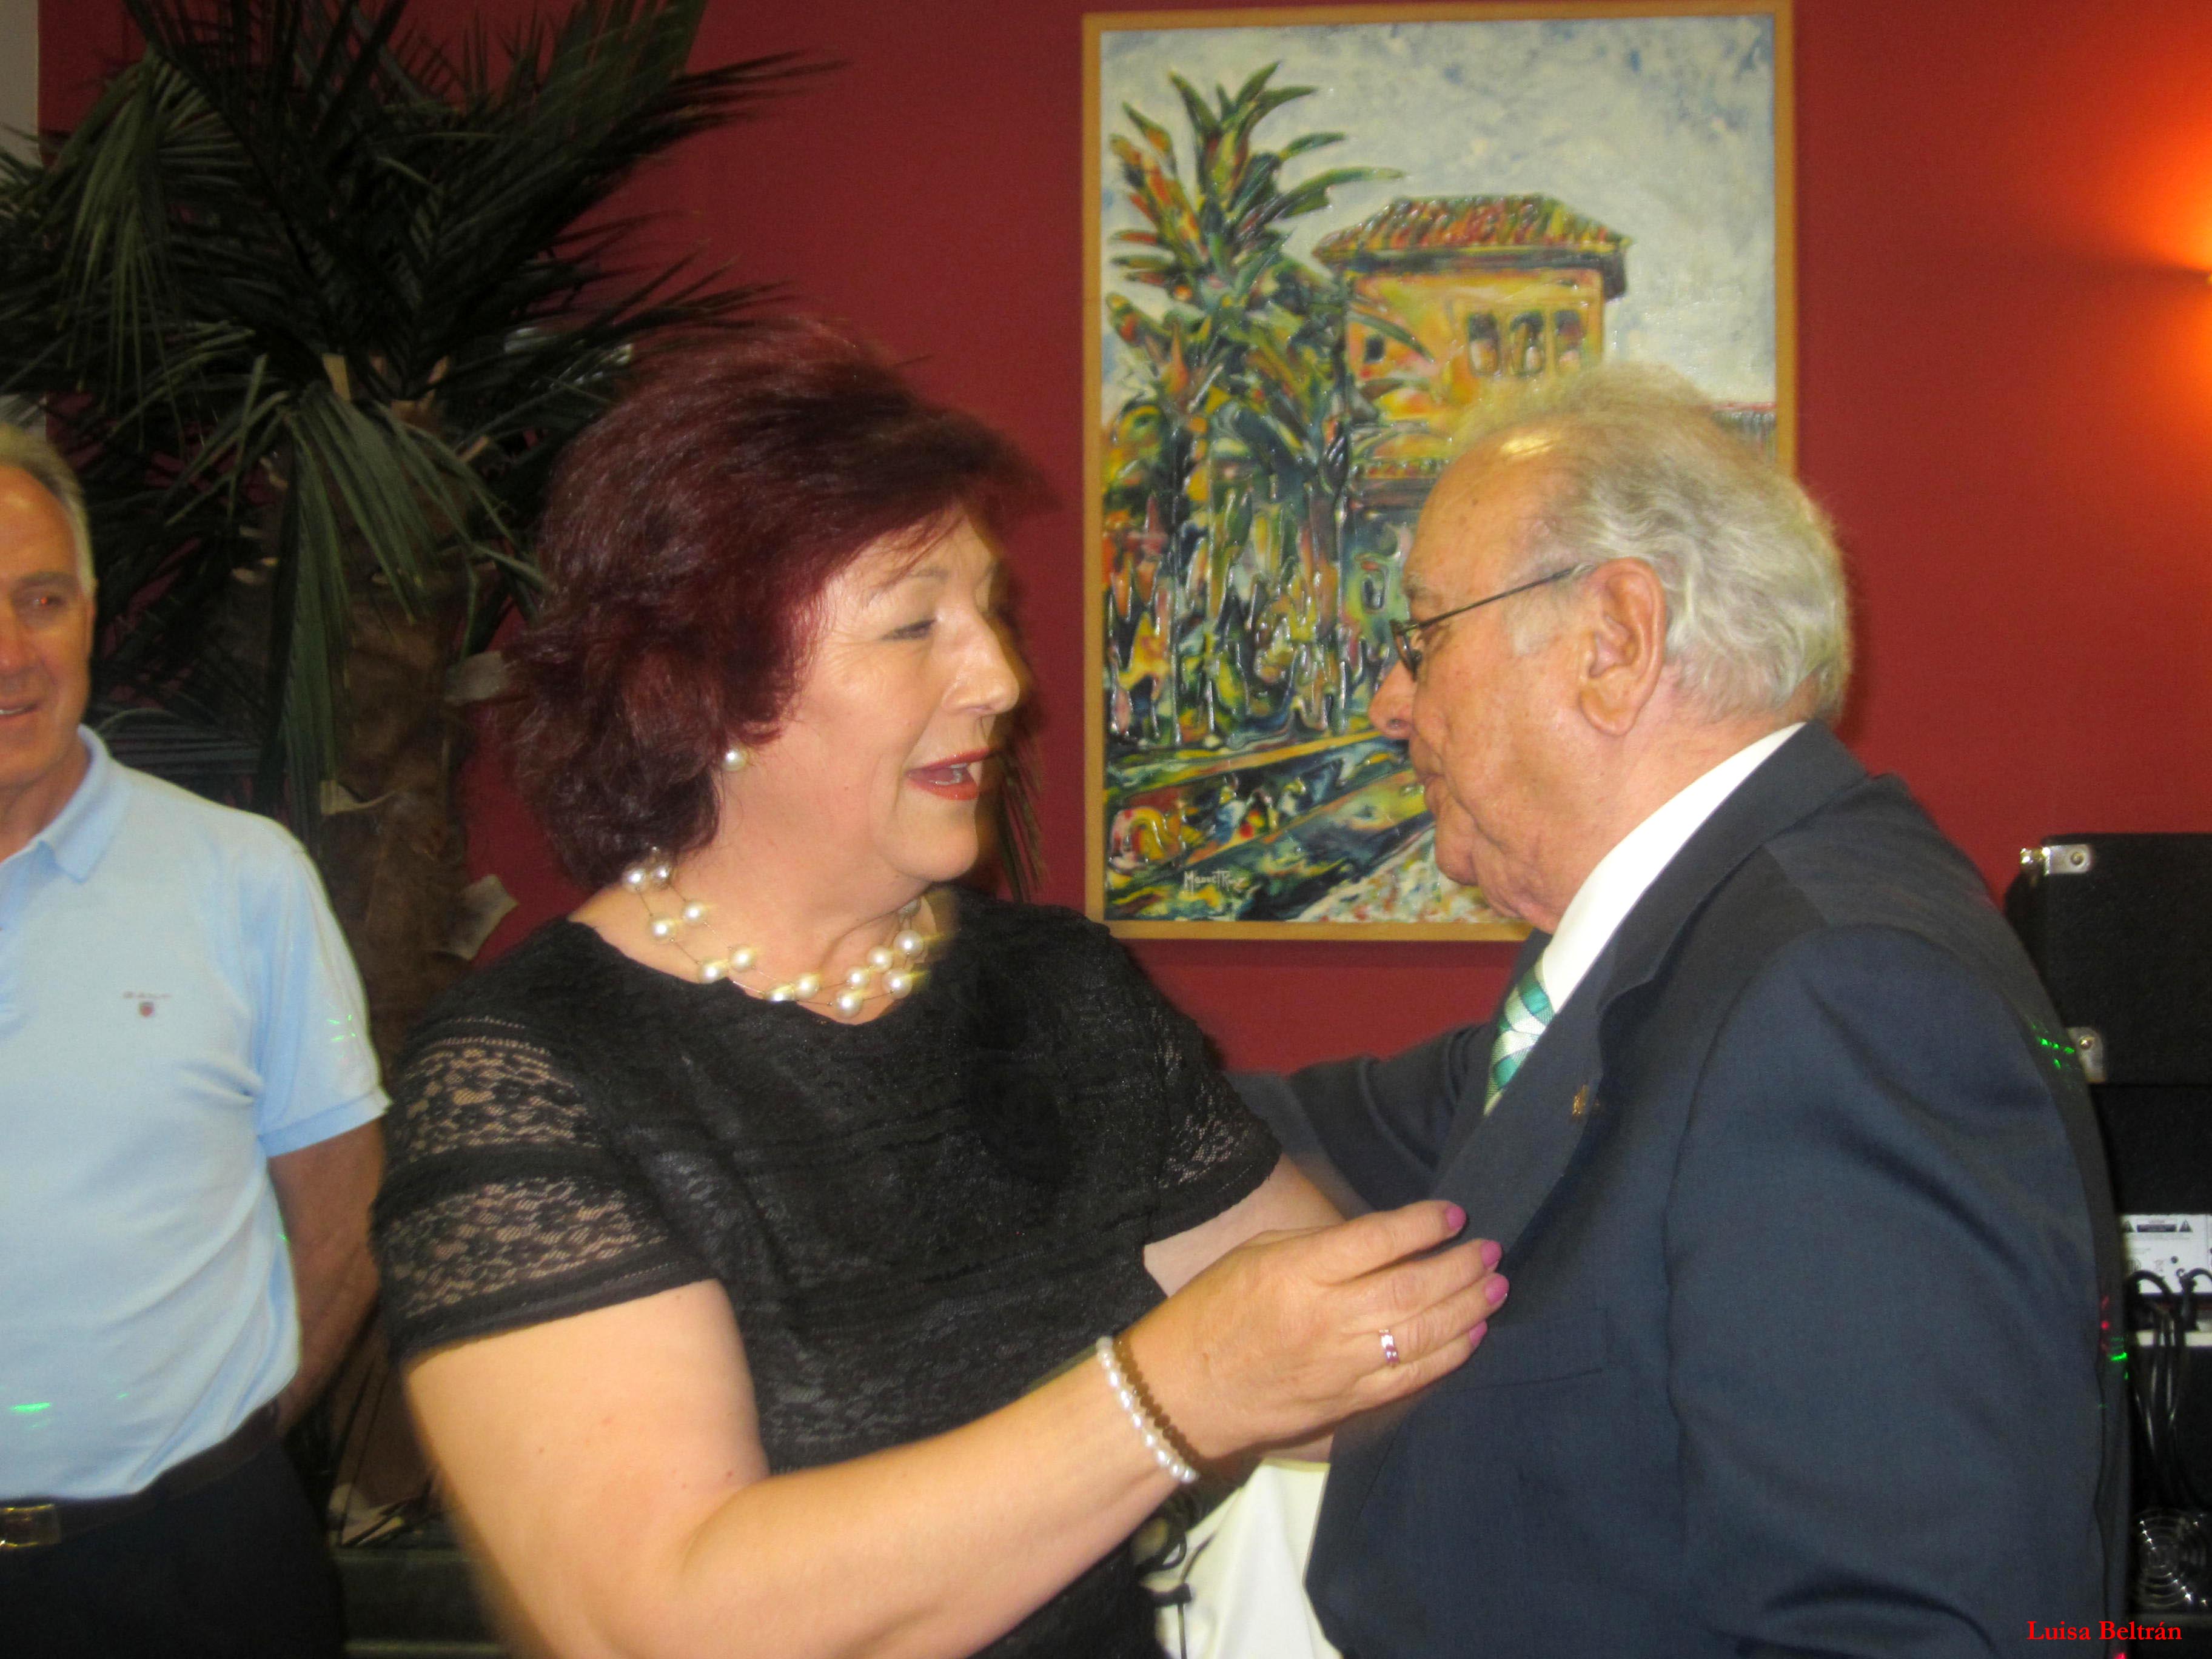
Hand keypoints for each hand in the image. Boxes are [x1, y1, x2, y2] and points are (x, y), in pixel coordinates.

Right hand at [1120, 1201, 1505, 1459]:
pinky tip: (1472, 1334)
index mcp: (1298, 1271)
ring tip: (1496, 1286)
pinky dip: (1449, 1355)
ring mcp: (1341, 1365)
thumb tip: (1383, 1239)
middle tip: (1492, 1250)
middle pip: (1413, 1288)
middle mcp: (1326, 1318)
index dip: (1423, 1225)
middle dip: (1461, 1267)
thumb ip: (1320, 1246)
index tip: (1454, 1215)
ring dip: (1467, 1308)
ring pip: (1423, 1333)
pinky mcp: (1348, 1402)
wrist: (1183, 1392)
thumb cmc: (1213, 1310)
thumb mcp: (1257, 1254)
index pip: (1377, 1240)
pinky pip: (1411, 1377)